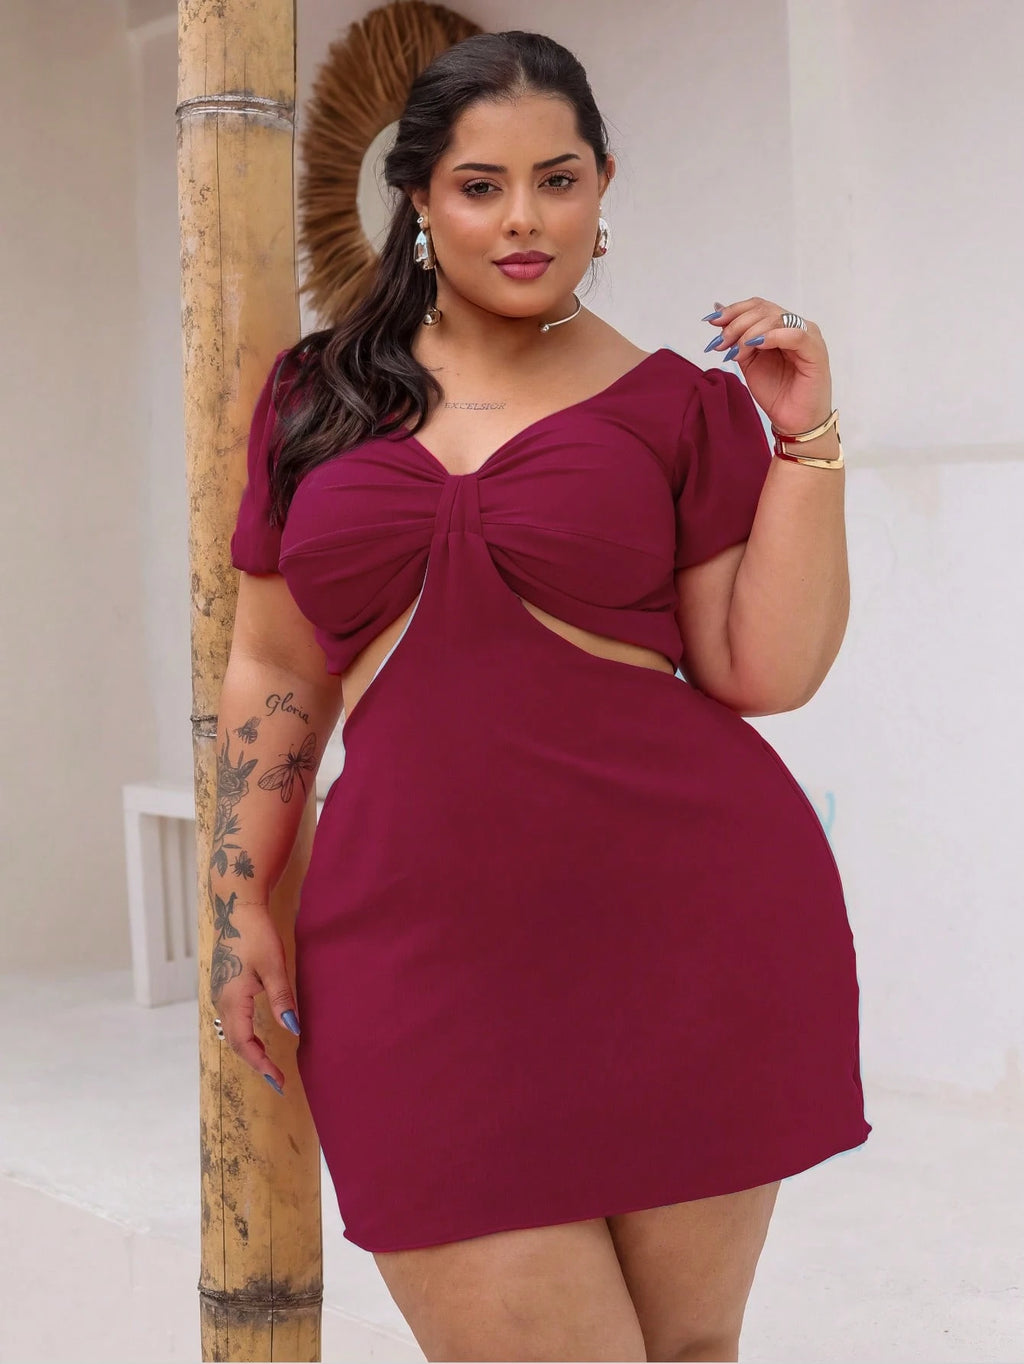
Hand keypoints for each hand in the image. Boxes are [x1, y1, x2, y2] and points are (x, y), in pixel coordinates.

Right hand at [210, 902, 299, 1093]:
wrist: (236, 908)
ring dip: (249, 1051)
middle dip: (256, 1063)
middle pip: (236, 1042)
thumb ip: (282, 999)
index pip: (243, 1043)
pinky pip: (232, 1020)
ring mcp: (221, 994)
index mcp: (232, 1000)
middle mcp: (221, 1001)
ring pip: (232, 1032)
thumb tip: (292, 1029)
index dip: (261, 1064)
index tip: (278, 1081)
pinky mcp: (225, 987)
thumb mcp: (274, 966)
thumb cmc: (256, 934)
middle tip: (277, 1081)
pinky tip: (257, 1040)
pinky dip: (244, 1036)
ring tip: (269, 1066)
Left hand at [703, 296, 832, 436]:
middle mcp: (796, 327)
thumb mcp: (748, 362)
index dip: (734, 310)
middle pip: (764, 309)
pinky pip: (795, 335)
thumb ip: (737, 339)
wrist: (793, 421)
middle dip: (737, 324)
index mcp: (781, 327)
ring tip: (736, 351)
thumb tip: (717, 314)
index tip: (712, 322)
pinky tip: (756, 344)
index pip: (757, 306)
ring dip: (749, 332)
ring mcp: (808, 337)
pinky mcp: (816, 351)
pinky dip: (773, 336)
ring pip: (776, 318)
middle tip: (721, 342)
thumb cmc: (776, 393)